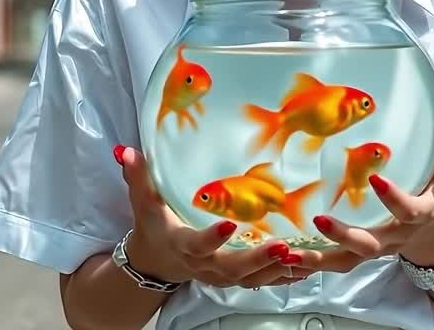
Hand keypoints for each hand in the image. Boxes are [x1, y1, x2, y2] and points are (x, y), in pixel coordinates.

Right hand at [113, 145, 313, 288]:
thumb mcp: (144, 203)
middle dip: (256, 259)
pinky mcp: (235, 278)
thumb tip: (126, 151)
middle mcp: (204, 265)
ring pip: (251, 279)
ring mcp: (221, 275)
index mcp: (183, 245)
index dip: (211, 238)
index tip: (230, 224)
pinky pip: (263, 281)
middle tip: (280, 245)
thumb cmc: (155, 227)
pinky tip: (307, 266)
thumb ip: (139, 177)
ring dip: (277, 269)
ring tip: (303, 256)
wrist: (157, 261)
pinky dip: (285, 276)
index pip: (196, 244)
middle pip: (231, 268)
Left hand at [290, 115, 433, 274]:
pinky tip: (286, 258)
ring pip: (346, 261)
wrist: (432, 233)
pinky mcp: (358, 255)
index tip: (375, 178)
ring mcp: (375, 249)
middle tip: (320, 219)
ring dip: (318, 259)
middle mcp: (394, 237)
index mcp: (419, 215)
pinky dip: (311, 264)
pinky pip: (334, 264)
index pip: (409, 210)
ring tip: (290, 252)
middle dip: (345, 235)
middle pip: (370, 244)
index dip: (394, 198)